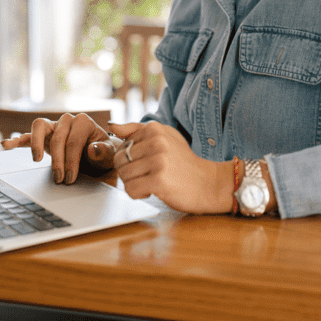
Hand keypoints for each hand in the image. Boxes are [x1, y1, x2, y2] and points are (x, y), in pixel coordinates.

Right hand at [0, 113, 117, 183]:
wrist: (99, 155)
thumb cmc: (103, 155)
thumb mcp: (110, 156)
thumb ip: (104, 152)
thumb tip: (92, 149)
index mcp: (84, 122)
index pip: (74, 142)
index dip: (71, 161)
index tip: (71, 178)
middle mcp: (68, 120)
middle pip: (58, 138)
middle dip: (58, 161)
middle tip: (60, 179)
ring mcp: (54, 126)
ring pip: (40, 127)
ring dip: (37, 144)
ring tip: (37, 159)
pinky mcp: (44, 135)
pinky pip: (29, 135)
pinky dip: (17, 140)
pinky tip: (6, 145)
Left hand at [110, 121, 233, 214]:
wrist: (208, 183)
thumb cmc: (183, 162)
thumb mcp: (164, 137)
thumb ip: (136, 130)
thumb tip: (112, 126)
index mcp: (154, 128)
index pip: (121, 146)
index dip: (130, 159)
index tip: (147, 162)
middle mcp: (156, 141)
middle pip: (119, 161)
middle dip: (129, 172)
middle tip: (147, 175)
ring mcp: (158, 160)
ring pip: (123, 176)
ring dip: (134, 184)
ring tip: (151, 182)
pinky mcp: (158, 180)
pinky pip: (131, 190)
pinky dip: (138, 194)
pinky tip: (152, 191)